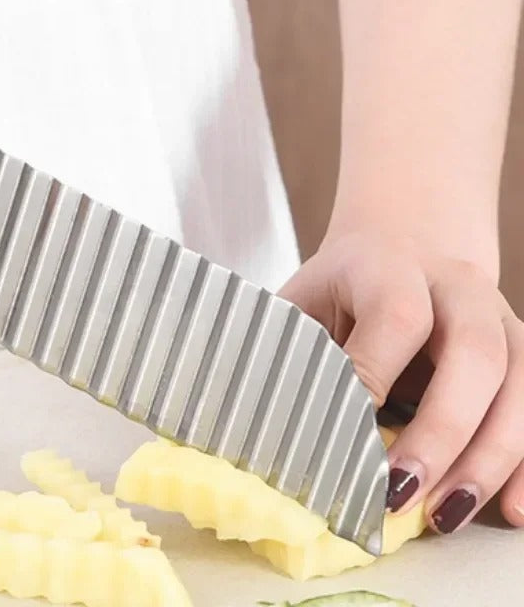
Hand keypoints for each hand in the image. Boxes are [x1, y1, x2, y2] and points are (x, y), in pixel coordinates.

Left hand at [280, 230, 523, 533]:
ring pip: (517, 387)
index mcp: (391, 266)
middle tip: (399, 492)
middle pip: (473, 355)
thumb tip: (260, 416)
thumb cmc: (346, 284)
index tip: (346, 429)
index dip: (375, 373)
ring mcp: (498, 319)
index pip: (396, 316)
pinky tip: (509, 511)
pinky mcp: (520, 351)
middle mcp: (457, 288)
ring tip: (443, 516)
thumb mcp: (308, 298)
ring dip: (487, 459)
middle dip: (440, 431)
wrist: (407, 242)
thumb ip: (296, 346)